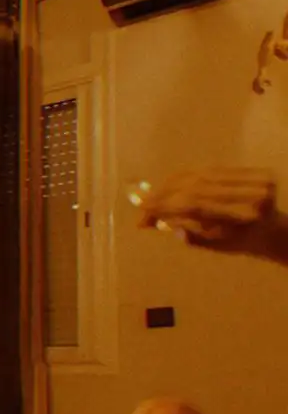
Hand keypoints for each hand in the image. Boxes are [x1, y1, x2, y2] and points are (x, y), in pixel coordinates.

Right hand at [134, 168, 279, 254]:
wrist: (271, 231)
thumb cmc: (240, 244)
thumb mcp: (213, 245)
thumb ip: (187, 233)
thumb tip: (153, 222)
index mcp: (246, 217)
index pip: (198, 205)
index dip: (167, 205)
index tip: (142, 211)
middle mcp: (255, 194)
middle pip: (198, 187)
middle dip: (166, 195)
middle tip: (142, 205)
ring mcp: (257, 180)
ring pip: (202, 175)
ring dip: (172, 184)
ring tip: (152, 195)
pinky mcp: (254, 171)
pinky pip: (212, 169)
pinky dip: (188, 176)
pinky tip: (169, 183)